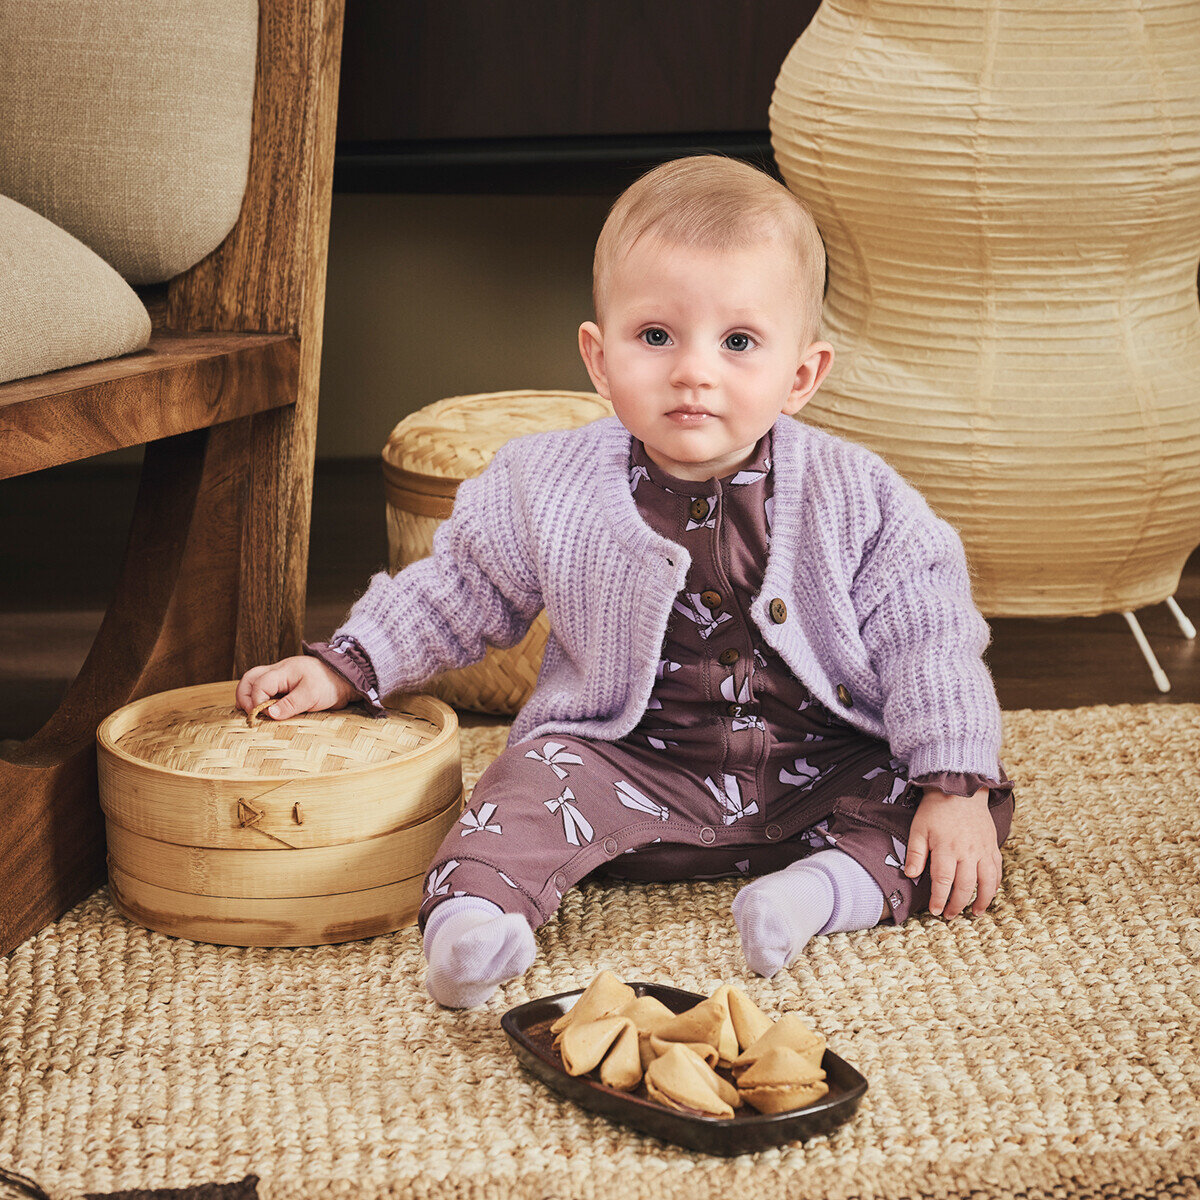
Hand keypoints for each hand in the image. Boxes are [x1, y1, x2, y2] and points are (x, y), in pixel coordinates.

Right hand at [236, 655, 356, 719]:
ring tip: (252, 713)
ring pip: (253, 682)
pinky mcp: (284, 685)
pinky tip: (262, 711)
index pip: (259, 684)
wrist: (345, 678)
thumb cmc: (330, 683)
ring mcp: (280, 677)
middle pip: (249, 679)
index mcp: (283, 671)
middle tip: (249, 715)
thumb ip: (290, 704)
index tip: (262, 716)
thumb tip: (268, 713)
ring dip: (249, 697)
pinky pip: (264, 689)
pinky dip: (259, 698)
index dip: (256, 702)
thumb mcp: (312, 695)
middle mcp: (278, 671)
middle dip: (244, 697)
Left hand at [903, 787, 1001, 918]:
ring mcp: (983, 850)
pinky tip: (989, 894)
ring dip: (982, 901)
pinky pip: (998, 870)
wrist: (960, 790)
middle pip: (965, 886)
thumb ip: (915, 854)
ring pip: (987, 882)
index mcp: (946, 849)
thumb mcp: (918, 829)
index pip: (943, 882)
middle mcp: (967, 852)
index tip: (935, 911)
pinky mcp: (993, 846)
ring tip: (975, 913)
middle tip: (950, 915)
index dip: (939, 899)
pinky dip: (995, 886)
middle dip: (957, 905)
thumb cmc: (935, 810)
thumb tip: (910, 876)